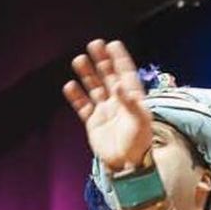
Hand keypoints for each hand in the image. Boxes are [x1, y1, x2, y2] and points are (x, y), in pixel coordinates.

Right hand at [62, 39, 154, 173]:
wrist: (127, 166)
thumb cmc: (139, 144)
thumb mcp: (140, 122)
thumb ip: (131, 103)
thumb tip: (120, 86)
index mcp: (133, 99)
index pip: (126, 73)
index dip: (119, 58)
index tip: (113, 43)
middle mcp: (118, 102)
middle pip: (108, 76)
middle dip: (101, 60)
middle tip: (94, 44)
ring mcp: (105, 111)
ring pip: (94, 87)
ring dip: (87, 74)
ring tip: (79, 60)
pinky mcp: (94, 122)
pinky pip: (83, 106)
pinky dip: (76, 96)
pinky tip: (70, 86)